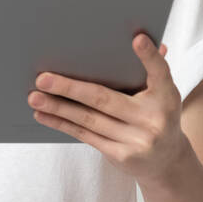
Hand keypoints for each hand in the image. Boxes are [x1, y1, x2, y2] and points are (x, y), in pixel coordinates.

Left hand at [28, 32, 191, 184]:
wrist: (167, 162)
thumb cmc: (158, 116)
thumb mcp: (163, 94)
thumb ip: (152, 69)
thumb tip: (140, 38)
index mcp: (166, 96)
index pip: (160, 72)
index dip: (149, 56)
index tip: (137, 39)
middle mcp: (154, 118)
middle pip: (105, 99)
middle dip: (70, 88)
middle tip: (43, 78)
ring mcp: (137, 140)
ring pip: (89, 119)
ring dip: (58, 107)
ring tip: (35, 96)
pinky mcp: (122, 156)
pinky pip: (86, 136)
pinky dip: (62, 124)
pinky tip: (44, 114)